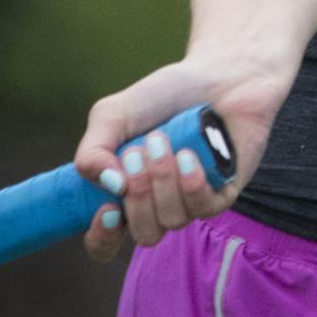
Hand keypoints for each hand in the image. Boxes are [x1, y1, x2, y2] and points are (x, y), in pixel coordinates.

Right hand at [72, 57, 285, 261]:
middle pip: (143, 233)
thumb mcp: (113, 114)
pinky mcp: (222, 195)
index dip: (102, 237)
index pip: (105, 241)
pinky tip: (189, 154)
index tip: (106, 210)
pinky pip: (202, 208)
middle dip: (138, 195)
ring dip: (163, 179)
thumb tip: (107, 186)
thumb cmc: (164, 96)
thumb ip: (93, 150)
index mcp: (125, 192)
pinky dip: (192, 181)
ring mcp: (191, 203)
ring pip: (171, 220)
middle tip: (139, 151)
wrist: (218, 75)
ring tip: (165, 140)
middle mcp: (158, 205)